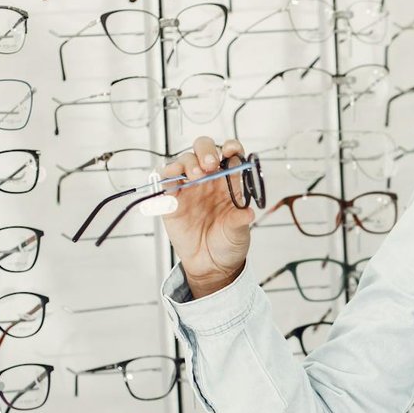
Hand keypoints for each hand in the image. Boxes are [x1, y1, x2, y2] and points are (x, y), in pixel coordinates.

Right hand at [160, 135, 255, 298]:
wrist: (210, 265)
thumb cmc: (228, 244)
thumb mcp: (239, 233)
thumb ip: (240, 221)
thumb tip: (248, 213)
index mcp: (229, 182)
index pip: (231, 155)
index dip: (231, 147)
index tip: (231, 151)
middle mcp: (209, 179)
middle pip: (203, 150)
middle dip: (205, 150)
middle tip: (209, 165)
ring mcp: (189, 187)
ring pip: (184, 161)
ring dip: (188, 163)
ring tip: (195, 176)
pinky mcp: (172, 199)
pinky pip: (165, 180)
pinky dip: (166, 174)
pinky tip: (173, 179)